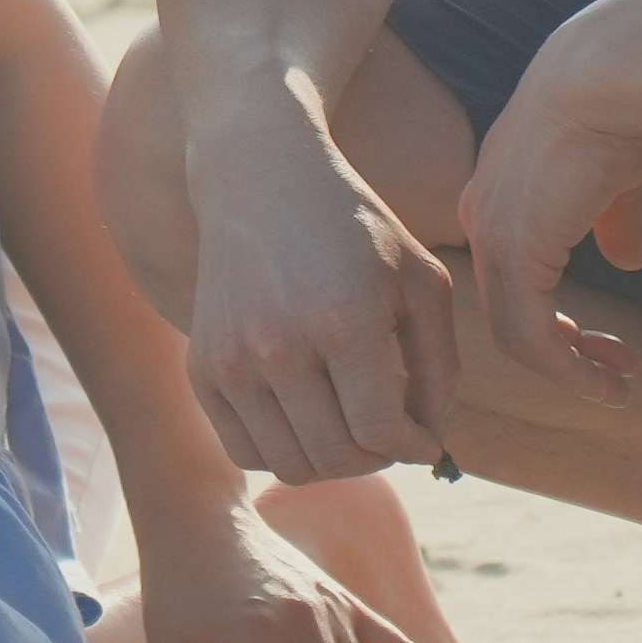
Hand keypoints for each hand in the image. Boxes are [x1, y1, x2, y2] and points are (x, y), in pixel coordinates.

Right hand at [180, 99, 471, 482]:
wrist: (260, 178)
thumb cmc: (354, 230)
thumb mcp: (421, 281)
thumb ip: (440, 367)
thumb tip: (429, 444)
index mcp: (343, 317)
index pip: (380, 430)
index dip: (416, 446)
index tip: (427, 438)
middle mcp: (277, 344)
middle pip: (335, 456)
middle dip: (378, 458)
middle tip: (391, 432)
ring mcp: (230, 359)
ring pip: (289, 464)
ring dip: (331, 461)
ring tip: (351, 427)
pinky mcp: (201, 367)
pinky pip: (244, 451)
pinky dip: (283, 451)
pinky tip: (307, 418)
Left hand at [457, 26, 641, 402]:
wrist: (609, 75)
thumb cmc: (619, 107)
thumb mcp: (615, 176)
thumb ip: (614, 221)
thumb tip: (628, 264)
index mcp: (500, 197)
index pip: (512, 277)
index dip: (554, 319)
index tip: (600, 342)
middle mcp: (484, 220)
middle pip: (509, 312)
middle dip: (564, 352)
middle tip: (614, 376)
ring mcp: (493, 238)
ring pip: (516, 335)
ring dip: (568, 371)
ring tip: (616, 390)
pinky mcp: (515, 254)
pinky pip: (531, 335)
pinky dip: (566, 367)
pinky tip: (603, 381)